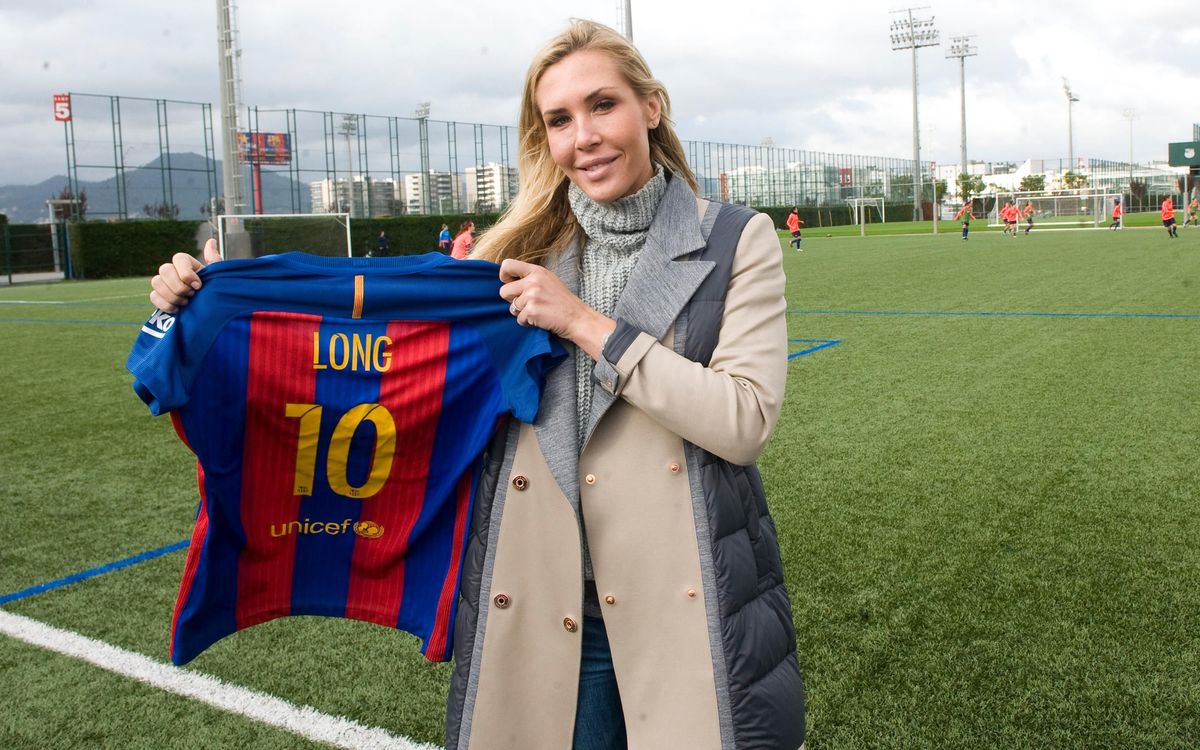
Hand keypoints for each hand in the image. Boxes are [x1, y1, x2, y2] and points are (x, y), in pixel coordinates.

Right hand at [149, 239, 221, 312]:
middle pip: (164, 269)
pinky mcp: (159, 296)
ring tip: (186, 303)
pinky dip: (165, 304)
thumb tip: (211, 241)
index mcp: (187, 263)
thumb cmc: (214, 290)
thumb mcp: (218, 276)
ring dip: (172, 295)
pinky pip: (153, 296)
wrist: (209, 309)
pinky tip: (178, 310)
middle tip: (192, 295)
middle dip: (178, 286)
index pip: (178, 258)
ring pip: (156, 282)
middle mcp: (172, 270)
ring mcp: (163, 283)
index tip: (198, 286)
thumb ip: (214, 260)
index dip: (186, 273)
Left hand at [499, 259, 614, 359]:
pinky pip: (519, 319)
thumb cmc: (562, 301)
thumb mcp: (548, 280)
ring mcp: (532, 296)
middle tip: (528, 304)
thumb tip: (508, 281)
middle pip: (504, 291)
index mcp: (537, 271)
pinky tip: (540, 319)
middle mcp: (533, 281)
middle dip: (512, 300)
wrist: (577, 318)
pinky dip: (527, 322)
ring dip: (522, 313)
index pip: (507, 265)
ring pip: (511, 307)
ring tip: (538, 311)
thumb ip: (530, 278)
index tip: (510, 284)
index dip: (504, 276)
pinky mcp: (532, 310)